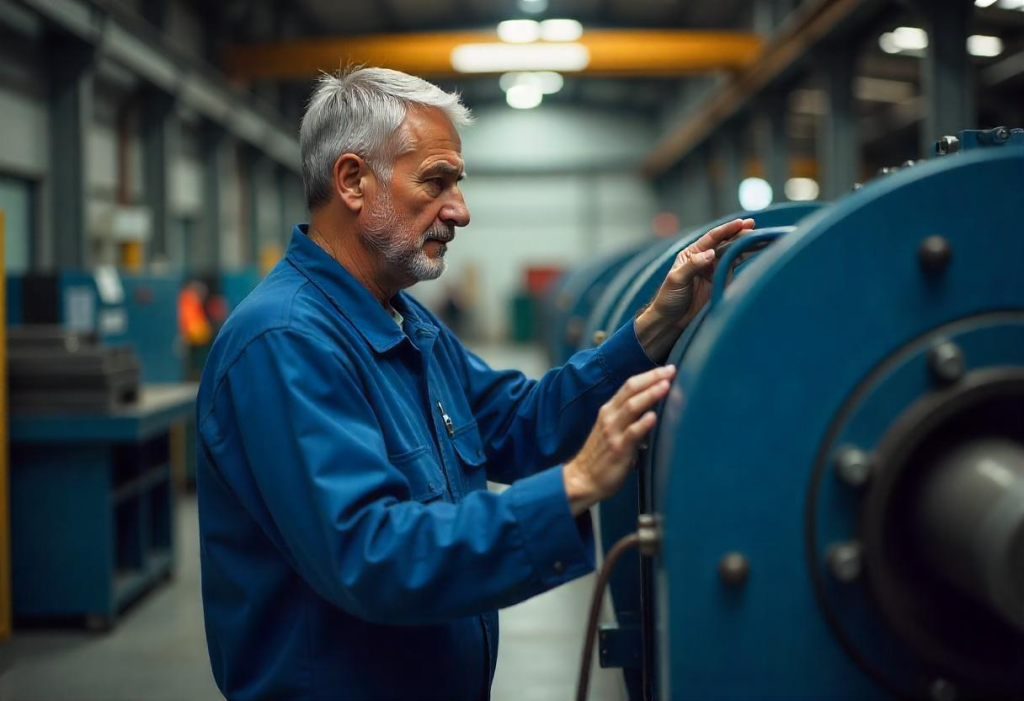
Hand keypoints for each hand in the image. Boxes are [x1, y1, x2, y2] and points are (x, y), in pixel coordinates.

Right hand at [563, 365, 675, 514]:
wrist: (582, 479)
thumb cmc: (600, 456)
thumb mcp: (612, 430)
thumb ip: (629, 419)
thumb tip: (653, 410)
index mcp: (609, 410)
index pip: (629, 385)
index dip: (648, 375)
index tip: (666, 369)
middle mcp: (609, 416)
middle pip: (631, 389)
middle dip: (652, 378)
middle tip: (671, 371)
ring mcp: (613, 431)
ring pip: (632, 406)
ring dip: (650, 394)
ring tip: (666, 386)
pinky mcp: (618, 448)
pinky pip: (632, 432)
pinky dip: (643, 423)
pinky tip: (654, 416)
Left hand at [635, 218, 754, 361]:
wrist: (672, 320)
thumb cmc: (668, 298)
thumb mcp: (677, 279)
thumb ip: (693, 265)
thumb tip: (711, 253)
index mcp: (692, 253)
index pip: (712, 238)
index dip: (727, 230)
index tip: (741, 223)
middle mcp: (705, 258)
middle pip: (726, 243)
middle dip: (741, 234)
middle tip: (756, 228)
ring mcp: (715, 270)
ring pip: (734, 253)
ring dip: (747, 245)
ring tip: (762, 238)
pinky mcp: (723, 282)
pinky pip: (736, 268)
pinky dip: (747, 260)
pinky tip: (758, 253)